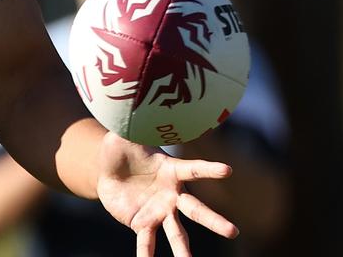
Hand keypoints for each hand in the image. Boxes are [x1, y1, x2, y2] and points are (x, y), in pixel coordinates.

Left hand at [97, 131, 239, 256]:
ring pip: (177, 233)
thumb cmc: (121, 147)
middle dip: (214, 221)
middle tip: (234, 232)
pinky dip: (147, 254)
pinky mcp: (143, 224)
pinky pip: (147, 242)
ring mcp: (160, 211)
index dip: (209, 170)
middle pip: (196, 210)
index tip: (229, 170)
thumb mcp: (123, 134)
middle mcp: (172, 195)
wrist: (108, 172)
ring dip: (184, 250)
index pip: (193, 169)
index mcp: (172, 170)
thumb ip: (130, 125)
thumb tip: (129, 101)